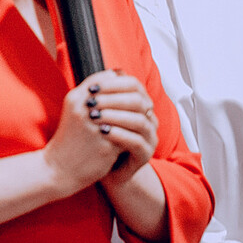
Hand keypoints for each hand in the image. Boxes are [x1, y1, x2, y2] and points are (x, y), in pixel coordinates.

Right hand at [44, 70, 149, 193]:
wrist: (59, 168)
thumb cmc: (70, 137)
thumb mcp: (75, 108)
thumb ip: (92, 90)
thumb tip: (118, 73)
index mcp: (76, 98)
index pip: (107, 78)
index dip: (124, 84)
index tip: (132, 92)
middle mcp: (85, 110)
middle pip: (122, 95)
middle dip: (136, 100)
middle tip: (146, 106)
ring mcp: (96, 129)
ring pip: (128, 115)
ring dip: (137, 117)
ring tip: (143, 120)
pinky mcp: (106, 147)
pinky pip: (128, 136)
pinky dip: (133, 136)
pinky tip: (135, 137)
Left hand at [89, 71, 157, 191]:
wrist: (100, 168)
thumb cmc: (98, 139)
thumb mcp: (99, 113)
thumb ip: (103, 95)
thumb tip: (103, 73)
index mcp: (139, 105)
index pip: (134, 85)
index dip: (113, 84)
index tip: (91, 87)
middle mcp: (149, 118)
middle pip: (138, 100)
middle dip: (113, 99)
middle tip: (92, 101)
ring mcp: (150, 137)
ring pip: (139, 120)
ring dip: (115, 116)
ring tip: (95, 116)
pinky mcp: (145, 155)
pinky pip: (137, 142)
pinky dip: (120, 134)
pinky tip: (103, 132)